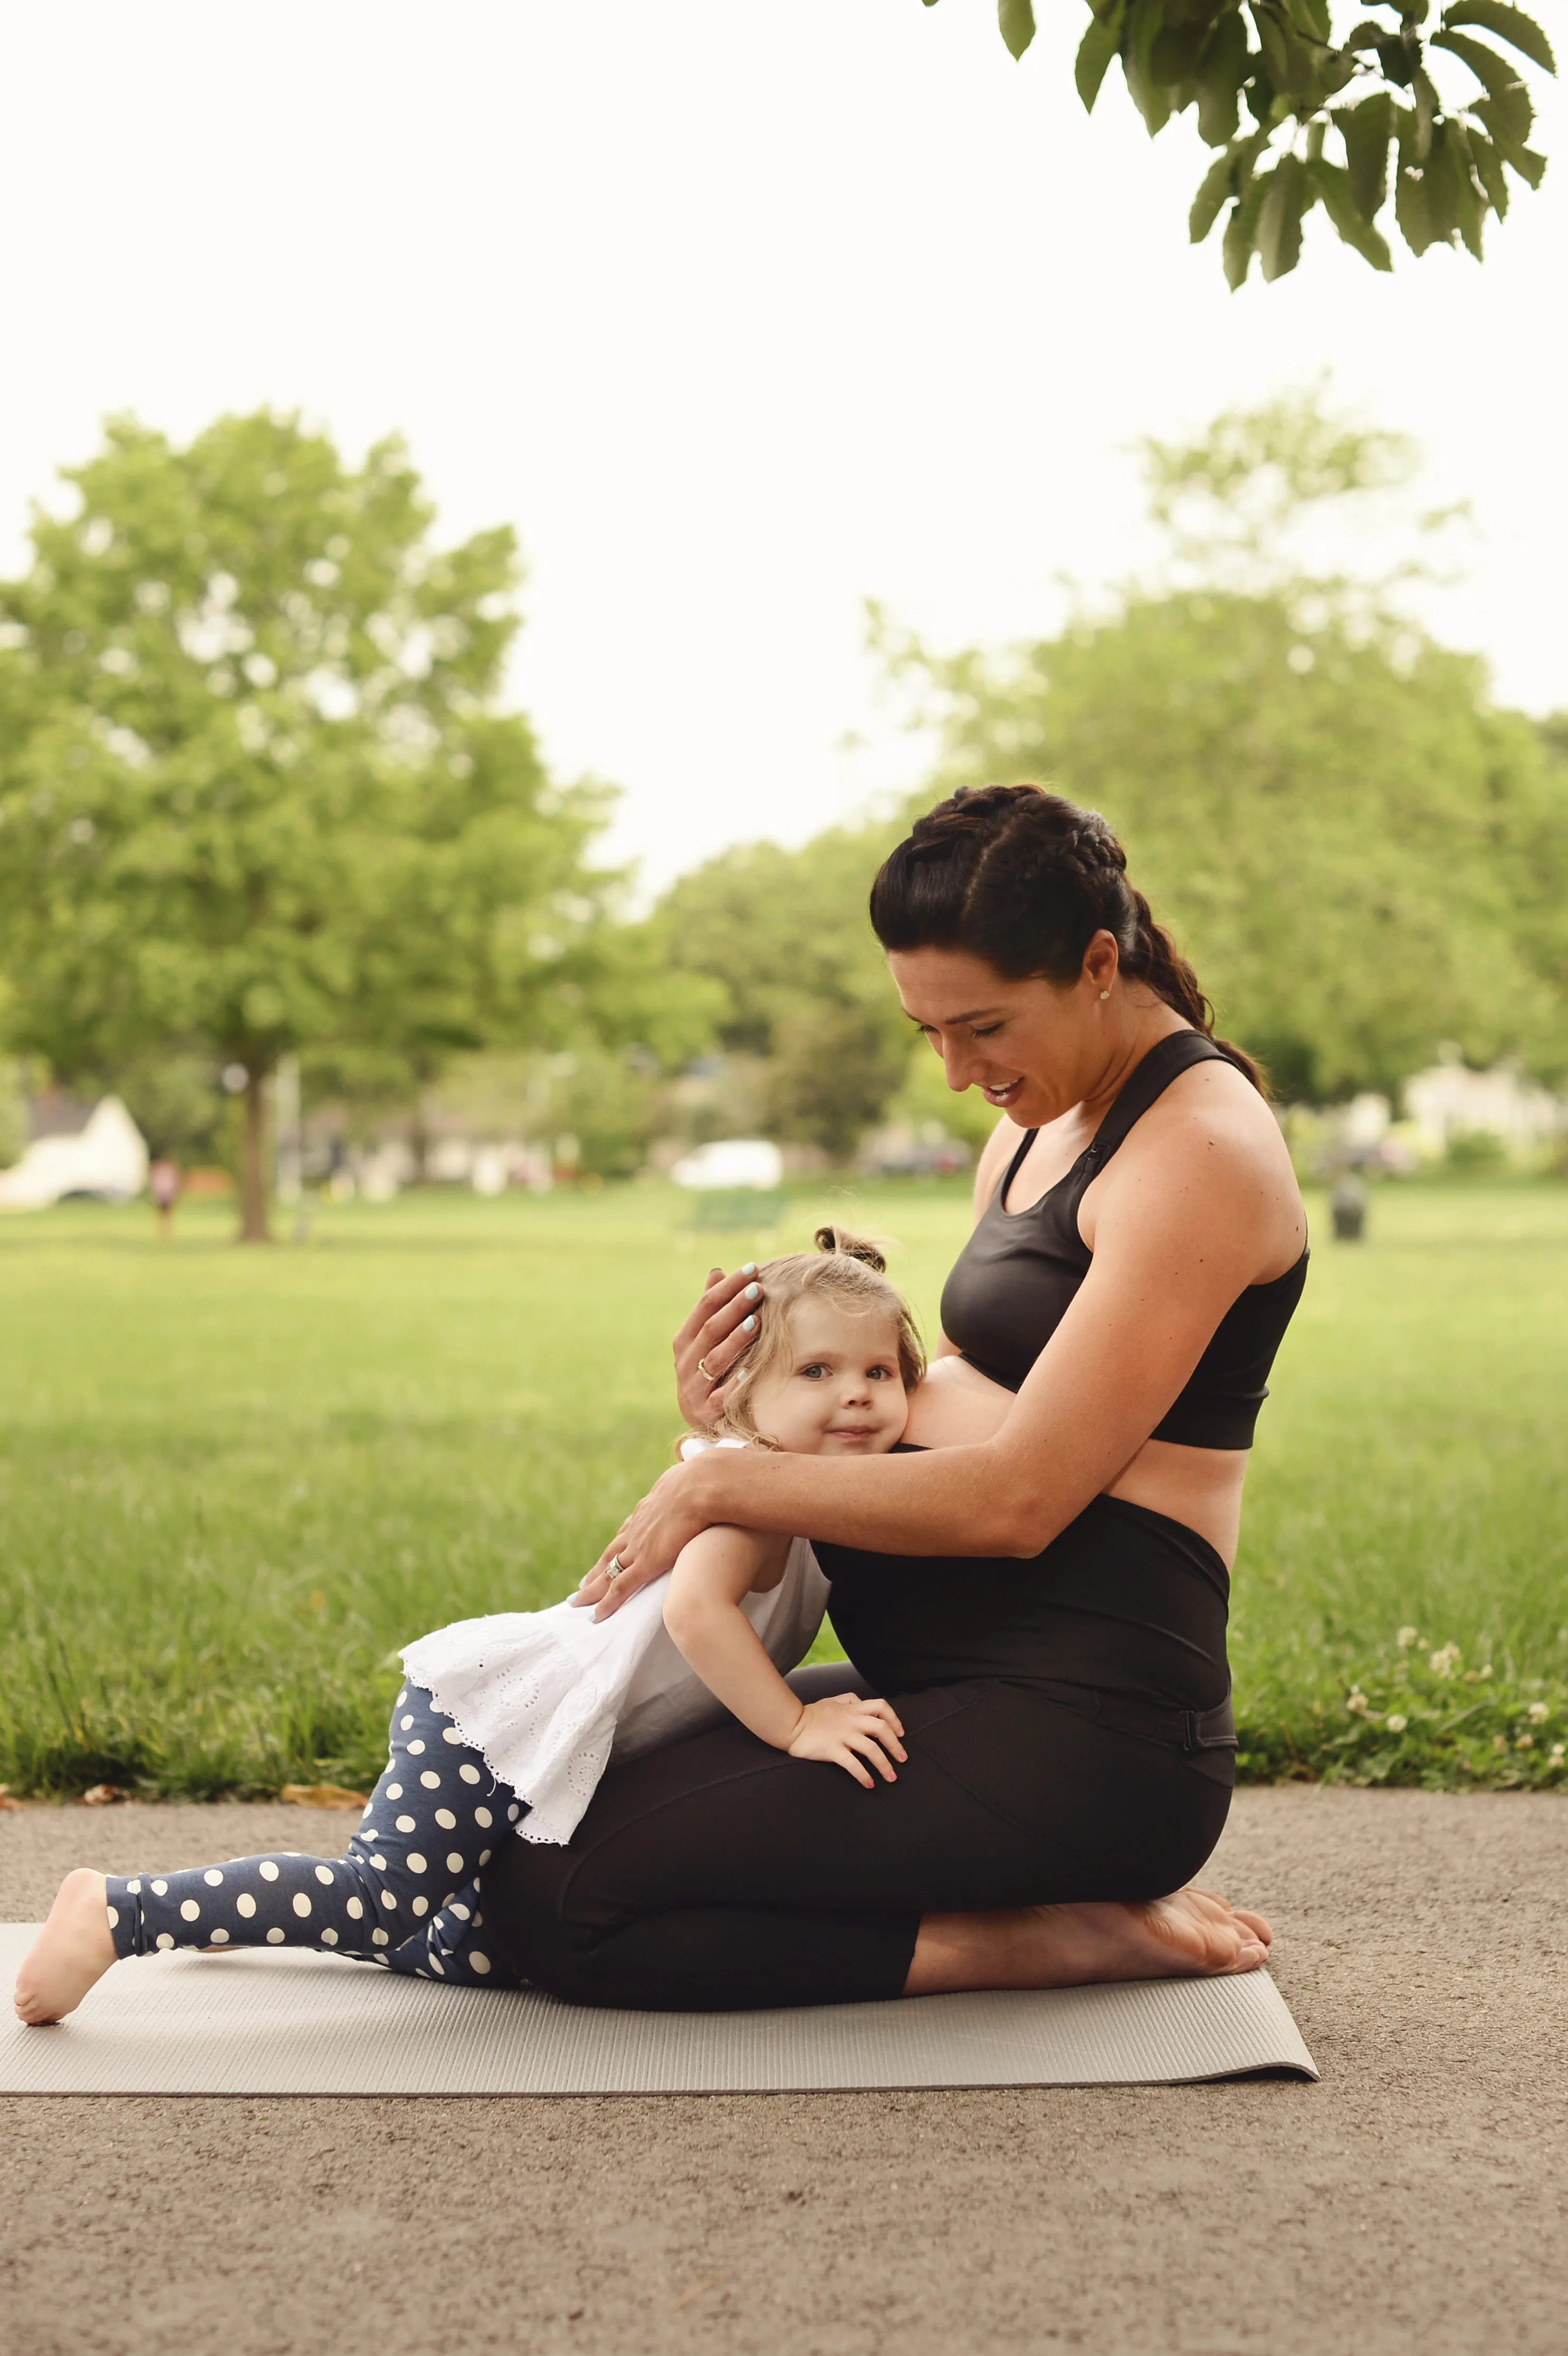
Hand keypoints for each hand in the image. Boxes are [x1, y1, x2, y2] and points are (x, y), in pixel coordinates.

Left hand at [573, 1457, 722, 1618]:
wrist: (703, 1486)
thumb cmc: (709, 1482)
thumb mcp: (696, 1484)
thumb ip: (695, 1490)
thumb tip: (709, 1489)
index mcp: (651, 1508)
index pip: (630, 1530)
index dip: (621, 1545)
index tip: (613, 1554)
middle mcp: (638, 1527)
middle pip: (612, 1552)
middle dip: (598, 1569)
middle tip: (583, 1584)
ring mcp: (639, 1546)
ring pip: (608, 1572)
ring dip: (593, 1587)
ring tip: (579, 1600)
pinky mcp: (645, 1563)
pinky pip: (620, 1587)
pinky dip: (606, 1603)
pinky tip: (595, 1616)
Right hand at [673, 1262, 764, 1429]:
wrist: (702, 1421)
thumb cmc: (709, 1371)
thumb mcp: (704, 1342)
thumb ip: (710, 1310)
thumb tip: (717, 1271)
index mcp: (684, 1341)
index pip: (704, 1306)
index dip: (727, 1287)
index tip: (752, 1269)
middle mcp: (685, 1362)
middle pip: (710, 1330)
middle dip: (735, 1307)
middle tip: (758, 1288)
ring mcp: (694, 1388)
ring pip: (715, 1360)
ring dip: (736, 1340)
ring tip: (756, 1321)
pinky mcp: (706, 1413)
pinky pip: (721, 1397)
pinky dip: (735, 1384)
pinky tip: (751, 1371)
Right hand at [785, 1695, 906, 1788]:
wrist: (790, 1723)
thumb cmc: (811, 1714)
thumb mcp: (832, 1700)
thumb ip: (848, 1700)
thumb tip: (859, 1701)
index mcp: (852, 1708)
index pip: (881, 1707)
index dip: (895, 1719)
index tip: (901, 1732)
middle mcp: (851, 1721)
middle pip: (882, 1729)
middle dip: (896, 1745)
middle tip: (903, 1759)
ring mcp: (842, 1735)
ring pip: (872, 1749)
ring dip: (885, 1765)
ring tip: (891, 1777)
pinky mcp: (832, 1750)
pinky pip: (853, 1764)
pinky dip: (864, 1775)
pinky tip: (869, 1784)